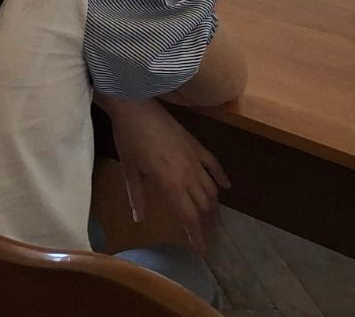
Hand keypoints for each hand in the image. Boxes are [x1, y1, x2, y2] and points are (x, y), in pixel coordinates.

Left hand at [103, 97, 228, 250]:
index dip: (196, 234)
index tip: (201, 248)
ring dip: (215, 207)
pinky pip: (214, 164)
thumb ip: (137, 196)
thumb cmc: (128, 138)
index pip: (189, 216)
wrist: (135, 106)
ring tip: (217, 221)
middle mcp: (188, 174)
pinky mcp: (196, 144)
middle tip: (211, 239)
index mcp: (170, 184)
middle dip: (208, 225)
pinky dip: (221, 177)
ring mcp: (195, 158)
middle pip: (203, 206)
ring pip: (211, 188)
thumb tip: (139, 219)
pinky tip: (226, 187)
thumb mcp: (129, 170)